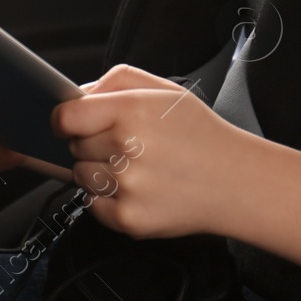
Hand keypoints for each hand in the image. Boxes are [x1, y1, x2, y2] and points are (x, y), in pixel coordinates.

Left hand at [51, 64, 244, 238]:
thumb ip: (116, 81)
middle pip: (74, 146)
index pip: (67, 116)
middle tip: (127, 145)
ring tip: (135, 167)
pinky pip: (92, 205)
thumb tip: (79, 94)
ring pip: (80, 175)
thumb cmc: (199, 134)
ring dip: (98, 171)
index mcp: (134, 109)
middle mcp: (128, 147)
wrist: (236, 181)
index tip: (71, 123)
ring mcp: (128, 186)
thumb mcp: (163, 90)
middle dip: (92, 143)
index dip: (65, 119)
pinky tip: (138, 189)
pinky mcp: (129, 219)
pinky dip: (108, 199)